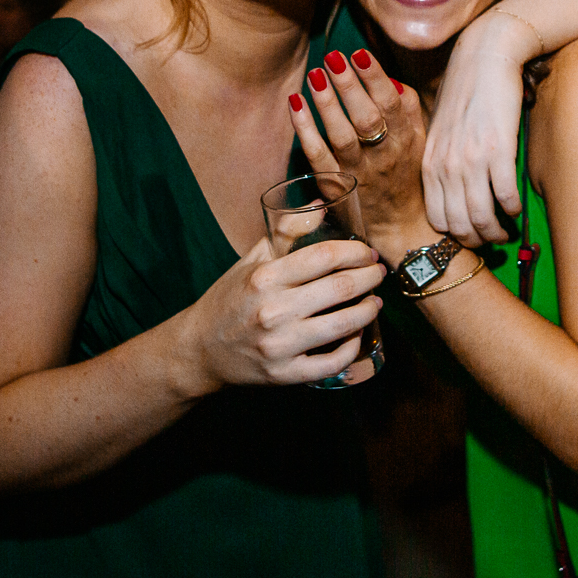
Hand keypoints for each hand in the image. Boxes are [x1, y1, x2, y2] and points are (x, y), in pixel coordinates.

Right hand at [184, 233, 386, 388]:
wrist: (199, 349)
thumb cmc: (229, 299)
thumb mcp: (252, 260)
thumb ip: (287, 231)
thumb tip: (321, 203)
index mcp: (265, 277)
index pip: (324, 255)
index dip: (355, 251)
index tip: (367, 252)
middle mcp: (273, 311)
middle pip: (341, 287)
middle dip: (370, 277)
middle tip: (378, 273)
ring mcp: (280, 345)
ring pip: (343, 325)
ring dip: (368, 310)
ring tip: (375, 301)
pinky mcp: (284, 374)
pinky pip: (332, 362)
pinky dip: (351, 347)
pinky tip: (356, 334)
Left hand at [287, 49, 430, 261]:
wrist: (402, 227)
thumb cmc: (410, 175)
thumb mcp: (421, 141)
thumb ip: (408, 109)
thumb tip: (390, 79)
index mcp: (406, 140)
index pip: (392, 104)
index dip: (376, 78)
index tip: (360, 54)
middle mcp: (383, 155)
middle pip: (366, 118)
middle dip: (349, 86)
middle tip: (333, 58)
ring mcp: (358, 171)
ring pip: (341, 136)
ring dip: (326, 104)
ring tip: (315, 74)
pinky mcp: (335, 184)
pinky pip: (318, 155)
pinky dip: (304, 129)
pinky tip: (294, 103)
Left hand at [421, 10, 540, 246]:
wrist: (484, 57)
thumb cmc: (465, 93)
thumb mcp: (441, 130)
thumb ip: (442, 161)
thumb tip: (452, 191)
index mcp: (430, 163)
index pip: (437, 219)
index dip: (456, 236)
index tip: (473, 236)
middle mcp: (446, 166)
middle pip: (460, 225)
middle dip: (479, 241)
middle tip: (494, 240)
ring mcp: (471, 159)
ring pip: (482, 217)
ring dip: (498, 231)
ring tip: (508, 231)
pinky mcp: (498, 150)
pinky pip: (505, 196)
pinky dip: (513, 209)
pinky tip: (518, 207)